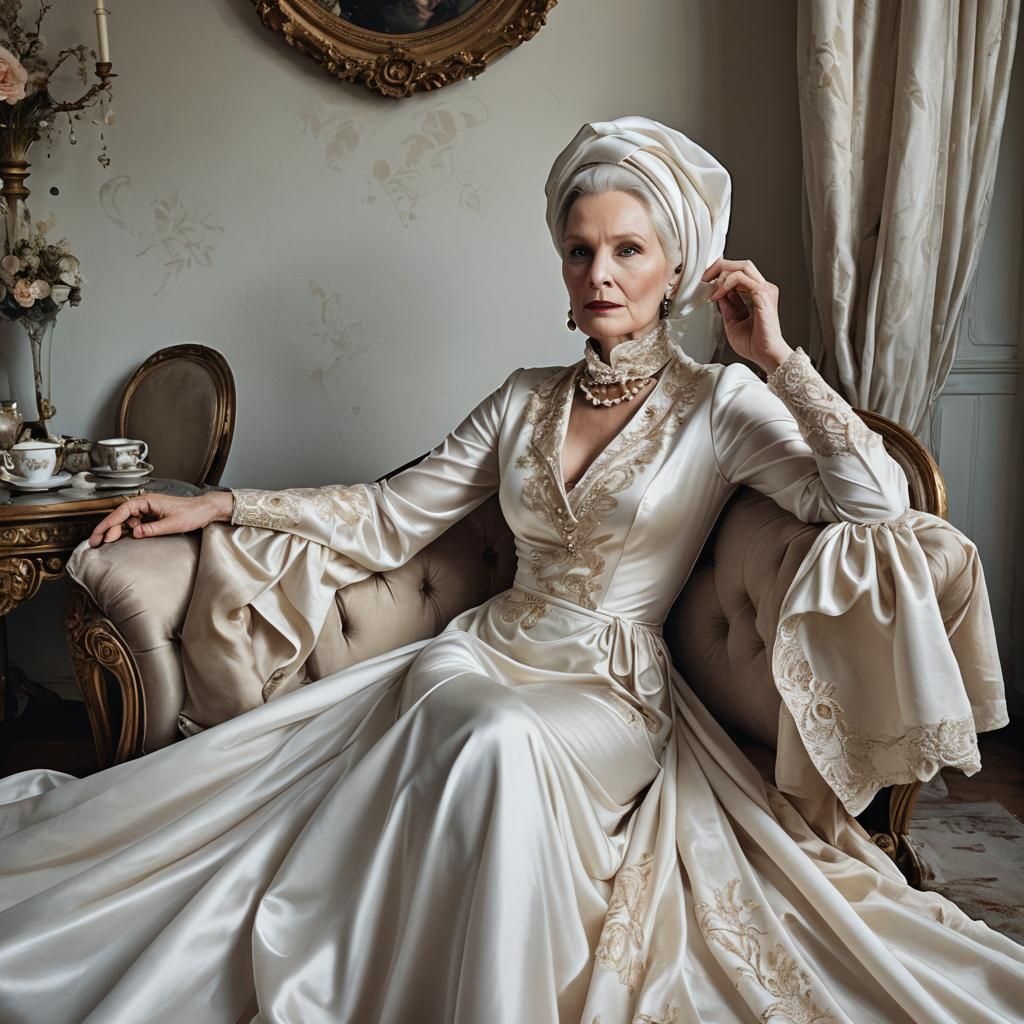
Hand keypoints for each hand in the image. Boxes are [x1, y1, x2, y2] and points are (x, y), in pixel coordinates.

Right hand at [87, 491, 232, 547]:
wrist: (204, 510)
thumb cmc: (192, 513)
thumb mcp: (172, 524)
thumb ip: (152, 529)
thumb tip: (135, 533)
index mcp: (147, 501)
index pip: (121, 512)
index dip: (107, 524)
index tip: (98, 535)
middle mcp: (145, 503)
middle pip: (120, 516)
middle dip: (107, 529)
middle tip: (96, 543)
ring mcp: (147, 510)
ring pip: (126, 521)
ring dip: (116, 531)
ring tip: (107, 543)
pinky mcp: (151, 516)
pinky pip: (134, 524)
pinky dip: (127, 531)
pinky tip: (123, 539)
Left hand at [702, 258, 792, 372]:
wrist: (765, 355)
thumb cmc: (754, 344)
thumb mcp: (732, 321)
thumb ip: (727, 306)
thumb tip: (717, 293)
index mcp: (758, 293)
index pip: (740, 273)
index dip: (721, 273)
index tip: (706, 281)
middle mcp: (763, 289)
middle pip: (742, 265)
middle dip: (720, 267)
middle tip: (704, 277)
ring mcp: (765, 290)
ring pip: (742, 267)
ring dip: (722, 274)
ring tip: (710, 286)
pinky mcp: (763, 295)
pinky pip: (741, 279)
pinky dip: (726, 284)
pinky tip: (717, 295)